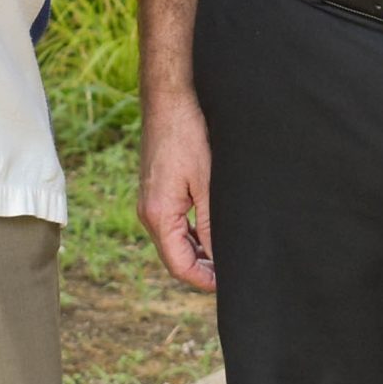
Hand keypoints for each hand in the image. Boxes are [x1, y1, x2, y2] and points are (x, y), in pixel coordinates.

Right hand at [137, 88, 216, 291]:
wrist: (169, 98)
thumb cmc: (188, 135)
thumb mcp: (207, 183)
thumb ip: (212, 224)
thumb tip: (221, 257)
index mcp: (158, 215)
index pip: (179, 265)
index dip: (204, 280)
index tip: (229, 285)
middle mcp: (148, 212)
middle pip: (175, 256)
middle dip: (202, 269)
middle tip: (234, 271)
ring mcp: (150, 201)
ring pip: (174, 240)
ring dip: (198, 251)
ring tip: (228, 254)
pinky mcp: (157, 190)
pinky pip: (172, 223)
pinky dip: (192, 233)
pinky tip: (213, 230)